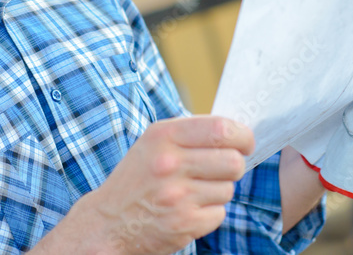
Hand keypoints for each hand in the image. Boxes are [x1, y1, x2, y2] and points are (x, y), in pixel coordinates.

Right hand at [72, 116, 253, 254]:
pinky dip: (210, 213)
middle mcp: (170, 164)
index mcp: (164, 136)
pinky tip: (189, 209)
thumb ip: (191, 132)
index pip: (221, 129)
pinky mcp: (184, 224)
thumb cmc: (137, 178)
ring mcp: (177, 196)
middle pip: (233, 161)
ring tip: (195, 191)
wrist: (107, 223)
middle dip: (234, 165)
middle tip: (222, 168)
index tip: (245, 142)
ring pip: (228, 189)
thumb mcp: (154, 142)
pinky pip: (219, 214)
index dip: (243, 135)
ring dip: (219, 190)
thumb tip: (236, 131)